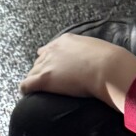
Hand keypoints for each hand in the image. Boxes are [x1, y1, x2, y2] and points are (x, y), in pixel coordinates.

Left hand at [20, 33, 135, 112]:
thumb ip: (89, 53)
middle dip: (42, 70)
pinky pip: (26, 85)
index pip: (50, 49)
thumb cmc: (109, 60)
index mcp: (65, 41)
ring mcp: (47, 64)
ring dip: (35, 80)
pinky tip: (29, 94)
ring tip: (39, 90)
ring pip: (31, 72)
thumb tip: (98, 61)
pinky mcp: (44, 79)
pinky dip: (26, 89)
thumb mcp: (97, 50)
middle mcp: (53, 49)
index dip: (51, 60)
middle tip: (50, 82)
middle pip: (39, 60)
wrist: (107, 68)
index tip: (55, 69)